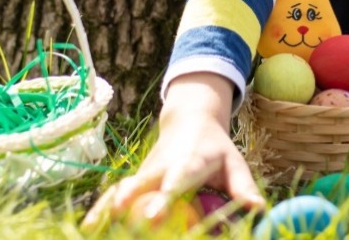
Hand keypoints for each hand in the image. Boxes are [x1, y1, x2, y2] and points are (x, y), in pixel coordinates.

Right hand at [80, 73, 265, 230]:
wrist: (189, 121)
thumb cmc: (215, 149)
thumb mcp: (234, 162)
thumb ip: (243, 187)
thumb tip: (258, 209)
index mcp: (189, 160)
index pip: (179, 177)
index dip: (168, 194)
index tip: (157, 212)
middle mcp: (161, 166)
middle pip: (144, 183)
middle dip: (131, 199)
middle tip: (119, 215)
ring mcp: (145, 174)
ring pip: (123, 190)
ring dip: (108, 207)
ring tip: (93, 227)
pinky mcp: (135, 182)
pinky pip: (115, 196)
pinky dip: (102, 209)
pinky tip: (90, 226)